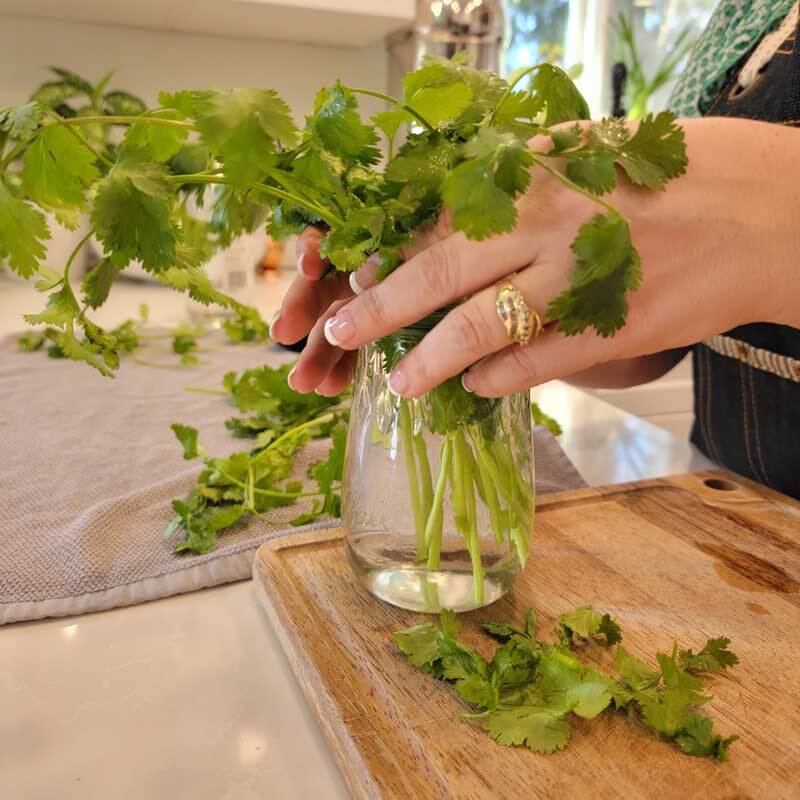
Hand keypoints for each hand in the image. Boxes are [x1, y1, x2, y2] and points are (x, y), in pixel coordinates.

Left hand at [278, 117, 799, 396]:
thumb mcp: (590, 159)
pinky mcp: (614, 329)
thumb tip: (450, 226)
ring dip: (431, 359)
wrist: (767, 213)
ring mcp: (582, 278)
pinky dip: (497, 378)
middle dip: (382, 307)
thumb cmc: (673, 178)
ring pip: (482, 325)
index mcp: (539, 171)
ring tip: (400, 383)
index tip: (356, 275)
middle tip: (341, 333)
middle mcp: (551, 221)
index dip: (390, 252)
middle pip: (442, 268)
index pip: (441, 215)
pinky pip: (536, 362)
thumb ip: (523, 188)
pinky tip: (475, 386)